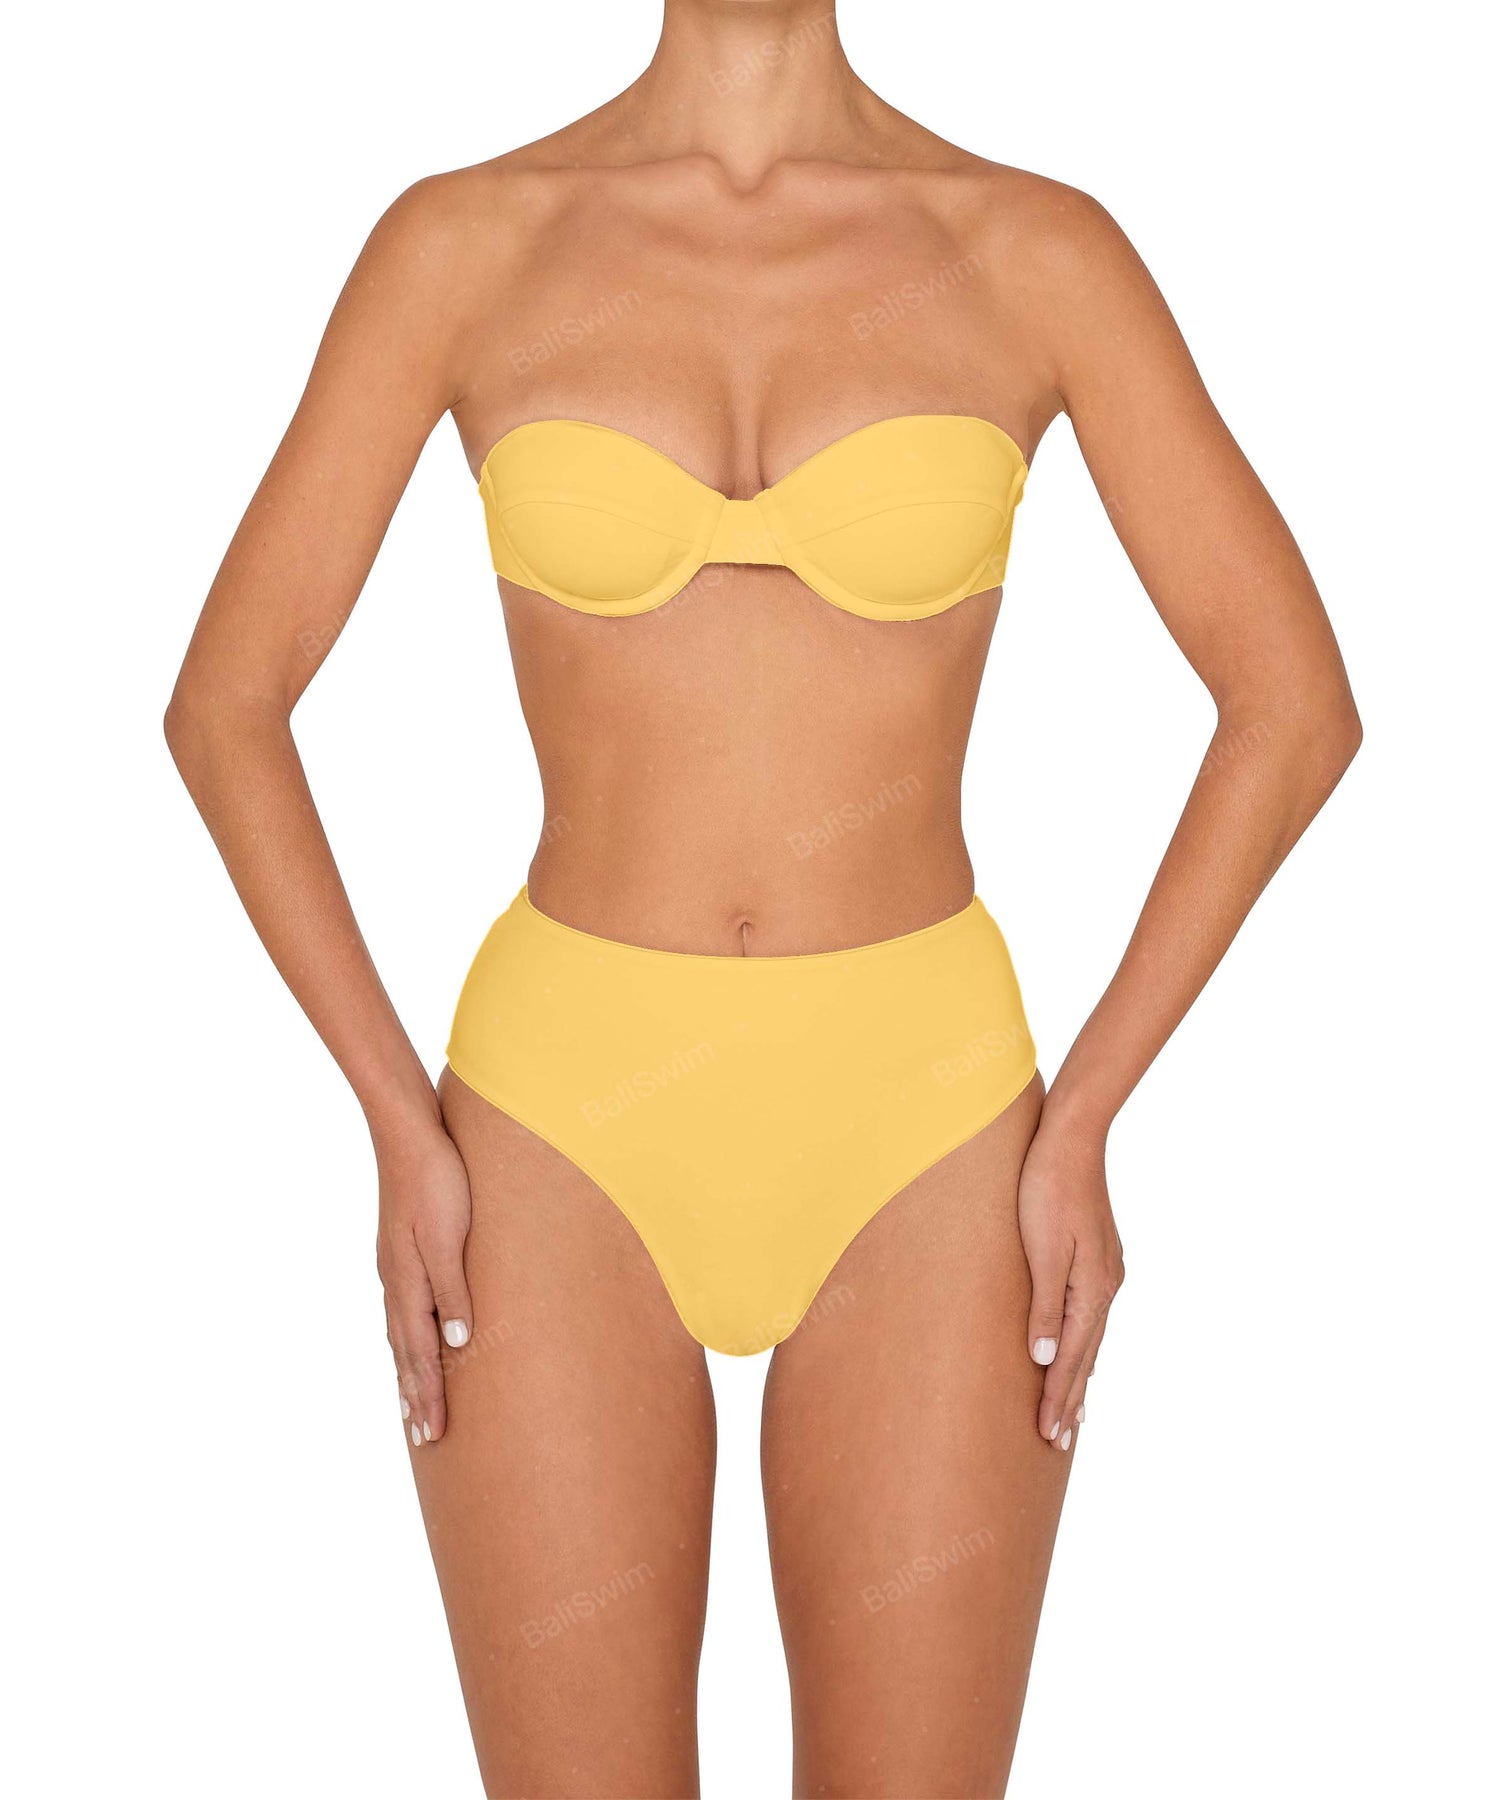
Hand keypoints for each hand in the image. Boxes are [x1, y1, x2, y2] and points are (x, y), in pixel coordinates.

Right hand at [374, 1109, 473, 1447]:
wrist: (408, 1134)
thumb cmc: (436, 1181)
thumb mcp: (449, 1236)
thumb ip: (453, 1288)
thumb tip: (457, 1341)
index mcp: (408, 1283)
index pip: (420, 1354)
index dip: (429, 1396)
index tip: (435, 1436)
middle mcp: (396, 1282)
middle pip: (405, 1353)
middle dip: (416, 1397)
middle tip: (424, 1439)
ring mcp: (395, 1268)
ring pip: (401, 1335)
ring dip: (408, 1373)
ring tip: (413, 1405)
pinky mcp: (401, 1251)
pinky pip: (402, 1311)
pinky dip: (406, 1340)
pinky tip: (410, 1341)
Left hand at [1017, 1105, 1124, 1450]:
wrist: (1072, 1138)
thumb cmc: (1047, 1188)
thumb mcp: (1041, 1248)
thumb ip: (1043, 1306)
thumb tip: (1041, 1359)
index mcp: (1092, 1290)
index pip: (1071, 1358)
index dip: (1058, 1398)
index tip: (1047, 1436)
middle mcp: (1105, 1287)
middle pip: (1086, 1356)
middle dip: (1072, 1399)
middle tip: (1058, 1443)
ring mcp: (1105, 1273)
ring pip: (1091, 1339)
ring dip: (1080, 1377)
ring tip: (1074, 1414)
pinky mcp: (1097, 1259)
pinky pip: (1091, 1318)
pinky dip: (1084, 1346)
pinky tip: (1079, 1351)